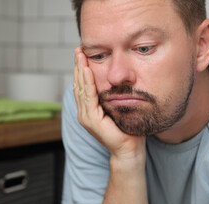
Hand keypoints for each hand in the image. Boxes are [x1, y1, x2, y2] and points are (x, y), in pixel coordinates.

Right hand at [73, 47, 145, 161]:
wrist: (130, 149)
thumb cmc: (128, 129)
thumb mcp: (119, 107)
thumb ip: (114, 95)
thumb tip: (118, 79)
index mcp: (89, 109)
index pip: (83, 85)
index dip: (82, 69)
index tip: (83, 53)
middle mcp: (84, 112)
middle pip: (79, 84)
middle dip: (78, 66)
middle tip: (78, 49)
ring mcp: (86, 117)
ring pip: (81, 88)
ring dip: (80, 70)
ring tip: (80, 55)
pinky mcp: (91, 120)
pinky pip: (88, 97)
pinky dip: (88, 83)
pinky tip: (88, 71)